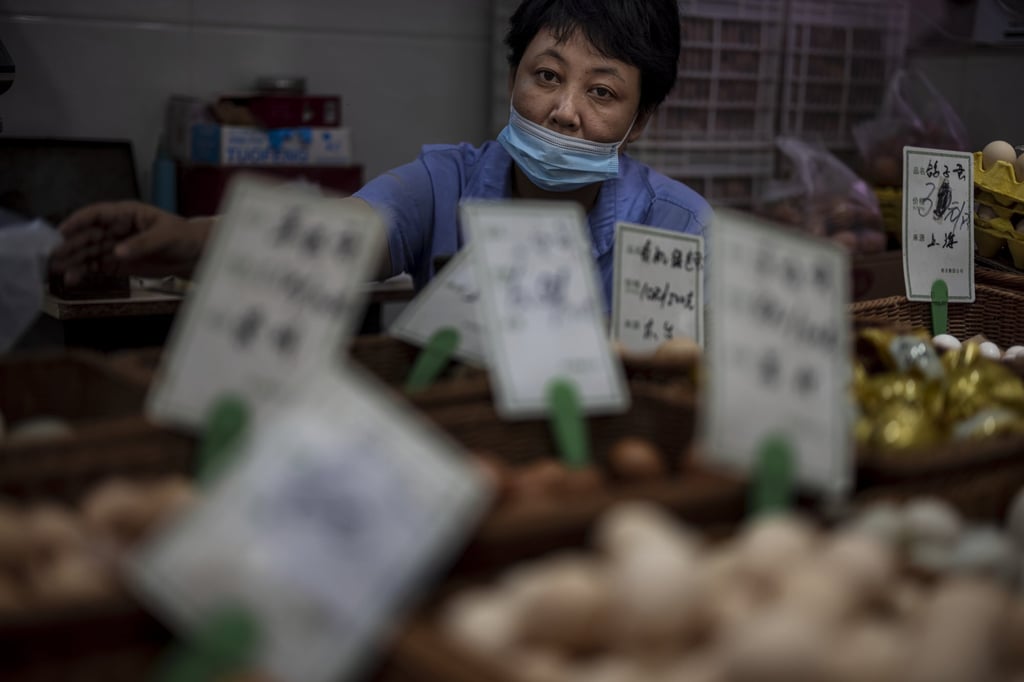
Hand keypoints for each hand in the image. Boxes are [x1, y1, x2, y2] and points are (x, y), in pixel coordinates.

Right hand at [49, 201, 213, 283]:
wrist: (197, 255)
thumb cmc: (184, 237)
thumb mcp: (166, 236)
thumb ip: (142, 243)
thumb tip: (118, 252)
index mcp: (126, 214)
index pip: (96, 214)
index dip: (78, 221)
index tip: (62, 231)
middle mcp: (116, 228)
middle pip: (88, 235)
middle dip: (71, 245)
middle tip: (54, 256)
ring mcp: (117, 246)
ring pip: (90, 252)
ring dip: (74, 260)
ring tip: (59, 270)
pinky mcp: (120, 263)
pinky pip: (98, 266)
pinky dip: (85, 272)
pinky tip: (74, 278)